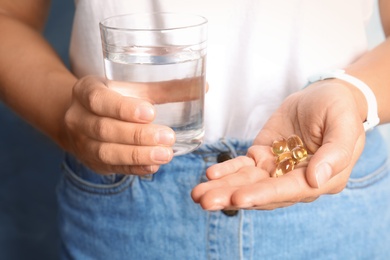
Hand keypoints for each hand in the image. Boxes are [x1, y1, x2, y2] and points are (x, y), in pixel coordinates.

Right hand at [62, 76, 175, 174]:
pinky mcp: (92, 162)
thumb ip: (164, 89)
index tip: (150, 113)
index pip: (99, 100)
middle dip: (138, 136)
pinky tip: (152, 166)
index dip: (123, 108)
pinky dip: (134, 168)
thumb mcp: (131, 88)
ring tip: (165, 155)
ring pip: (106, 153)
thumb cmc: (114, 99)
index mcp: (86, 91)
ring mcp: (82, 143)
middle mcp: (78, 118)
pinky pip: (112, 168)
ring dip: (137, 155)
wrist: (82, 118)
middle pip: (104, 129)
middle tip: (168, 137)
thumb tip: (203, 86)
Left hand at [192, 80, 365, 209]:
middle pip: (262, 192)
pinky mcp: (263, 156)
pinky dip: (226, 171)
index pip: (290, 190)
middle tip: (205, 201)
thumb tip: (317, 178)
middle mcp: (296, 179)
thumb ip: (336, 152)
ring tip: (198, 194)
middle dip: (232, 197)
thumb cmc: (339, 109)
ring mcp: (278, 169)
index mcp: (322, 178)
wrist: (324, 95)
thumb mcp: (344, 124)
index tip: (239, 199)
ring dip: (222, 188)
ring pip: (247, 182)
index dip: (264, 195)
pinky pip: (243, 166)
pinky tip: (209, 175)